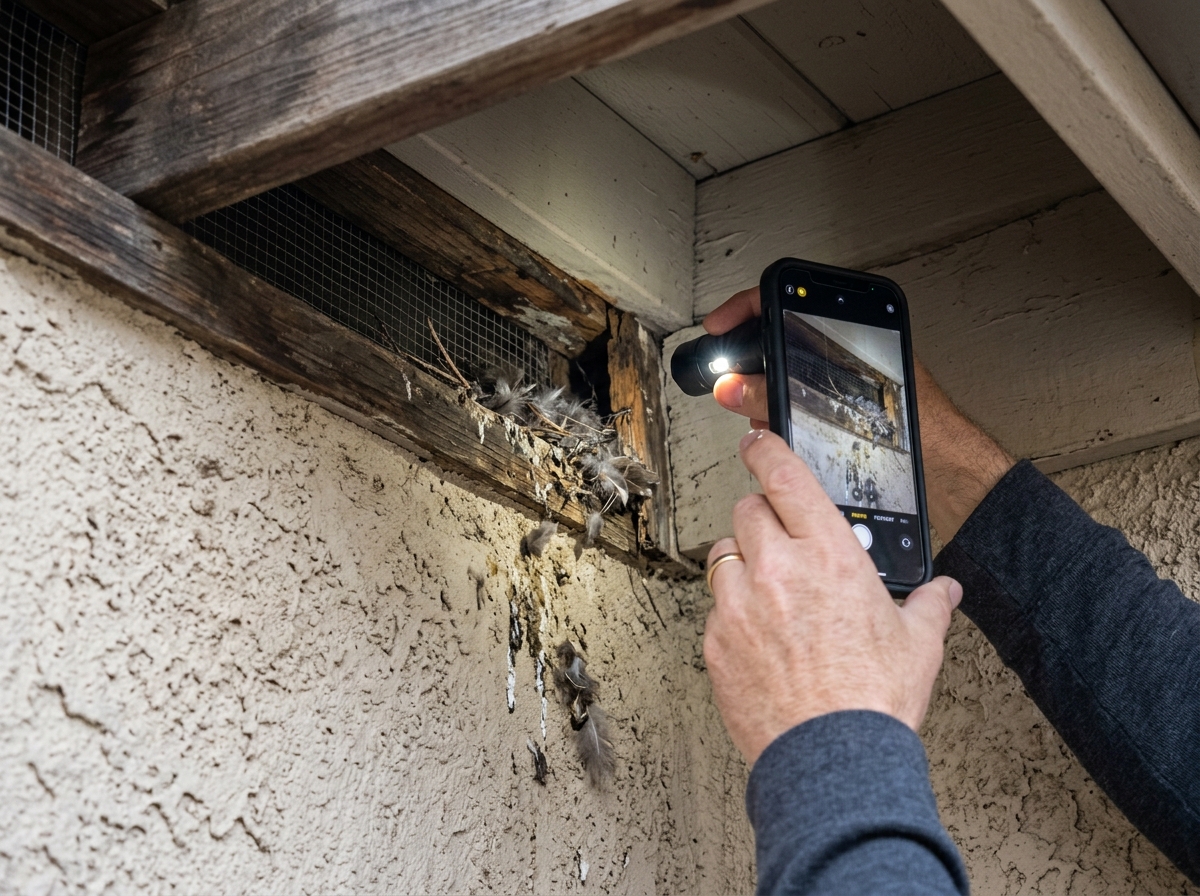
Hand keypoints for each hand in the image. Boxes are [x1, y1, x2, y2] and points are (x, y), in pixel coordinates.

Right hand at [702, 287, 1014, 539]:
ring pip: (795, 372)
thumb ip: (777, 398)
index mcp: (857, 333)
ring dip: (769, 392)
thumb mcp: (834, 414)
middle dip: (754, 361)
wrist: (955, 474)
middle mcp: (855, 351)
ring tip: (759, 414)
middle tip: (735, 380)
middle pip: (786, 338)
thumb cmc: (923, 436)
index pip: (788, 301)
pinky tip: (782, 432)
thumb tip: (732, 388)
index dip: (746, 307)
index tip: (720, 324)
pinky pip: (809, 398)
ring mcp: (855, 379)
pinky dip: (788, 412)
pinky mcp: (856, 405)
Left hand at [703, 429, 961, 765]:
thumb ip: (929, 604)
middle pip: (748, 510)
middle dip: (763, 518)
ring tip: (769, 594)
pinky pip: (715, 608)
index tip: (756, 441)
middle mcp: (778, 568)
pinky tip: (759, 638)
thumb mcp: (917, 643)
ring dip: (743, 563)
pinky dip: (731, 613)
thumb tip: (945, 591)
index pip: (784, 475)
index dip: (765, 449)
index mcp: (829, 554)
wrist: (833, 759)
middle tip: (780, 542)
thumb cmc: (874, 700)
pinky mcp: (715, 642)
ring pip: (724, 555)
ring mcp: (739, 604)